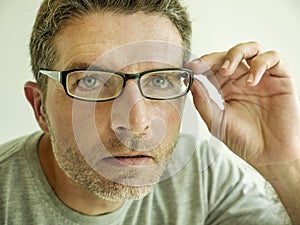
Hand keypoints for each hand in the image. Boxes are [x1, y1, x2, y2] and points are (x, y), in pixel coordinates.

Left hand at [185, 42, 299, 166]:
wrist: (269, 155)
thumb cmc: (243, 140)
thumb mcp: (217, 122)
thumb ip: (203, 102)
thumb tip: (191, 82)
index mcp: (225, 89)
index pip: (212, 67)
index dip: (200, 64)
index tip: (188, 68)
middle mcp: (241, 80)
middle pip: (227, 55)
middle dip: (212, 58)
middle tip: (201, 67)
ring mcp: (260, 78)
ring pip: (250, 49)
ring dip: (235, 54)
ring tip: (227, 71)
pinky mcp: (279, 79)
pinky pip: (272, 58)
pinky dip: (260, 64)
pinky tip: (251, 81)